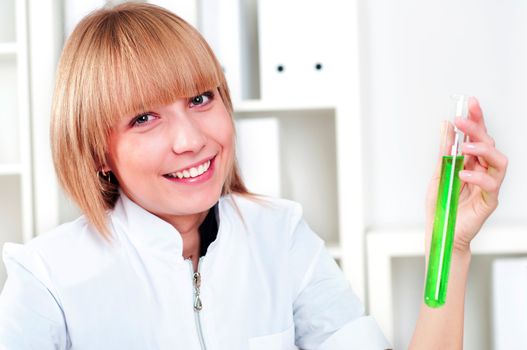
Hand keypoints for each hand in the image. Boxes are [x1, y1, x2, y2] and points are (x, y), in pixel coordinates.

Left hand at [425, 97, 507, 253]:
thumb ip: (445, 151)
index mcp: (471, 162)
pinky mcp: (489, 201)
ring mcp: (488, 185)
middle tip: (463, 121)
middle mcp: (482, 171)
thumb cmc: (441, 206)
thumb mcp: (438, 173)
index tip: (470, 104)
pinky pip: (491, 184)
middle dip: (477, 129)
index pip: (478, 137)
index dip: (477, 119)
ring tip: (465, 148)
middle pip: (489, 143)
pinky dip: (478, 175)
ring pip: (498, 160)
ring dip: (482, 149)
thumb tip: (446, 126)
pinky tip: (464, 173)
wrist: (440, 232)